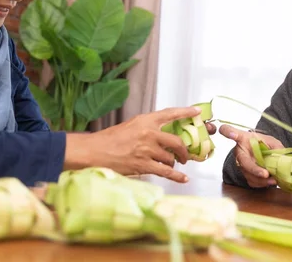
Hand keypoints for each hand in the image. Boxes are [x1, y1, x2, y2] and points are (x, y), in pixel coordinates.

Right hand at [64, 106, 205, 182]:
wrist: (94, 152)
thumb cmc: (109, 139)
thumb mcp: (130, 126)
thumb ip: (147, 128)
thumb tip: (163, 135)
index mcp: (145, 120)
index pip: (170, 113)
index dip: (186, 112)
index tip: (197, 112)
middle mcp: (148, 133)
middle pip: (177, 141)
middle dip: (184, 150)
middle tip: (185, 155)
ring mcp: (147, 150)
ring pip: (171, 158)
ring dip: (173, 163)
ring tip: (170, 165)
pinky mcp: (144, 165)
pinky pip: (166, 172)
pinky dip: (177, 176)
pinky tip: (184, 178)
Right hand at [219, 124, 283, 187]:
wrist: (264, 154)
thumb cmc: (264, 144)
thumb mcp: (272, 141)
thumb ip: (276, 147)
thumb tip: (283, 156)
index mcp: (244, 140)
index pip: (235, 134)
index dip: (230, 132)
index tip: (230, 133)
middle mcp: (240, 153)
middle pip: (243, 162)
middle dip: (254, 169)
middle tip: (265, 174)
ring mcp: (242, 165)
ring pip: (248, 175)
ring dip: (261, 180)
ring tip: (274, 180)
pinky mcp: (246, 174)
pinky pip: (252, 182)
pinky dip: (262, 184)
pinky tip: (270, 182)